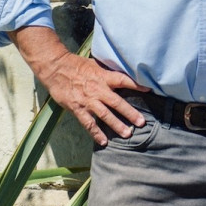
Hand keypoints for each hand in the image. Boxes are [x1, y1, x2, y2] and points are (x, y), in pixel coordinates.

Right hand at [10, 26, 146, 145]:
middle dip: (130, 113)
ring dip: (117, 125)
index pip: (123, 80)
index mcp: (103, 76)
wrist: (56, 69)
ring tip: (128, 134)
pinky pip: (88, 123)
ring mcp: (88, 101)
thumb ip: (107, 71)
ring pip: (105, 115)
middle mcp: (98, 89)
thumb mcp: (95, 64)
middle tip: (142, 122)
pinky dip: (96, 133)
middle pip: (116, 102)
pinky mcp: (78, 109)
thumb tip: (122, 73)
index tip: (149, 90)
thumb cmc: (77, 65)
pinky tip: (104, 142)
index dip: (136, 84)